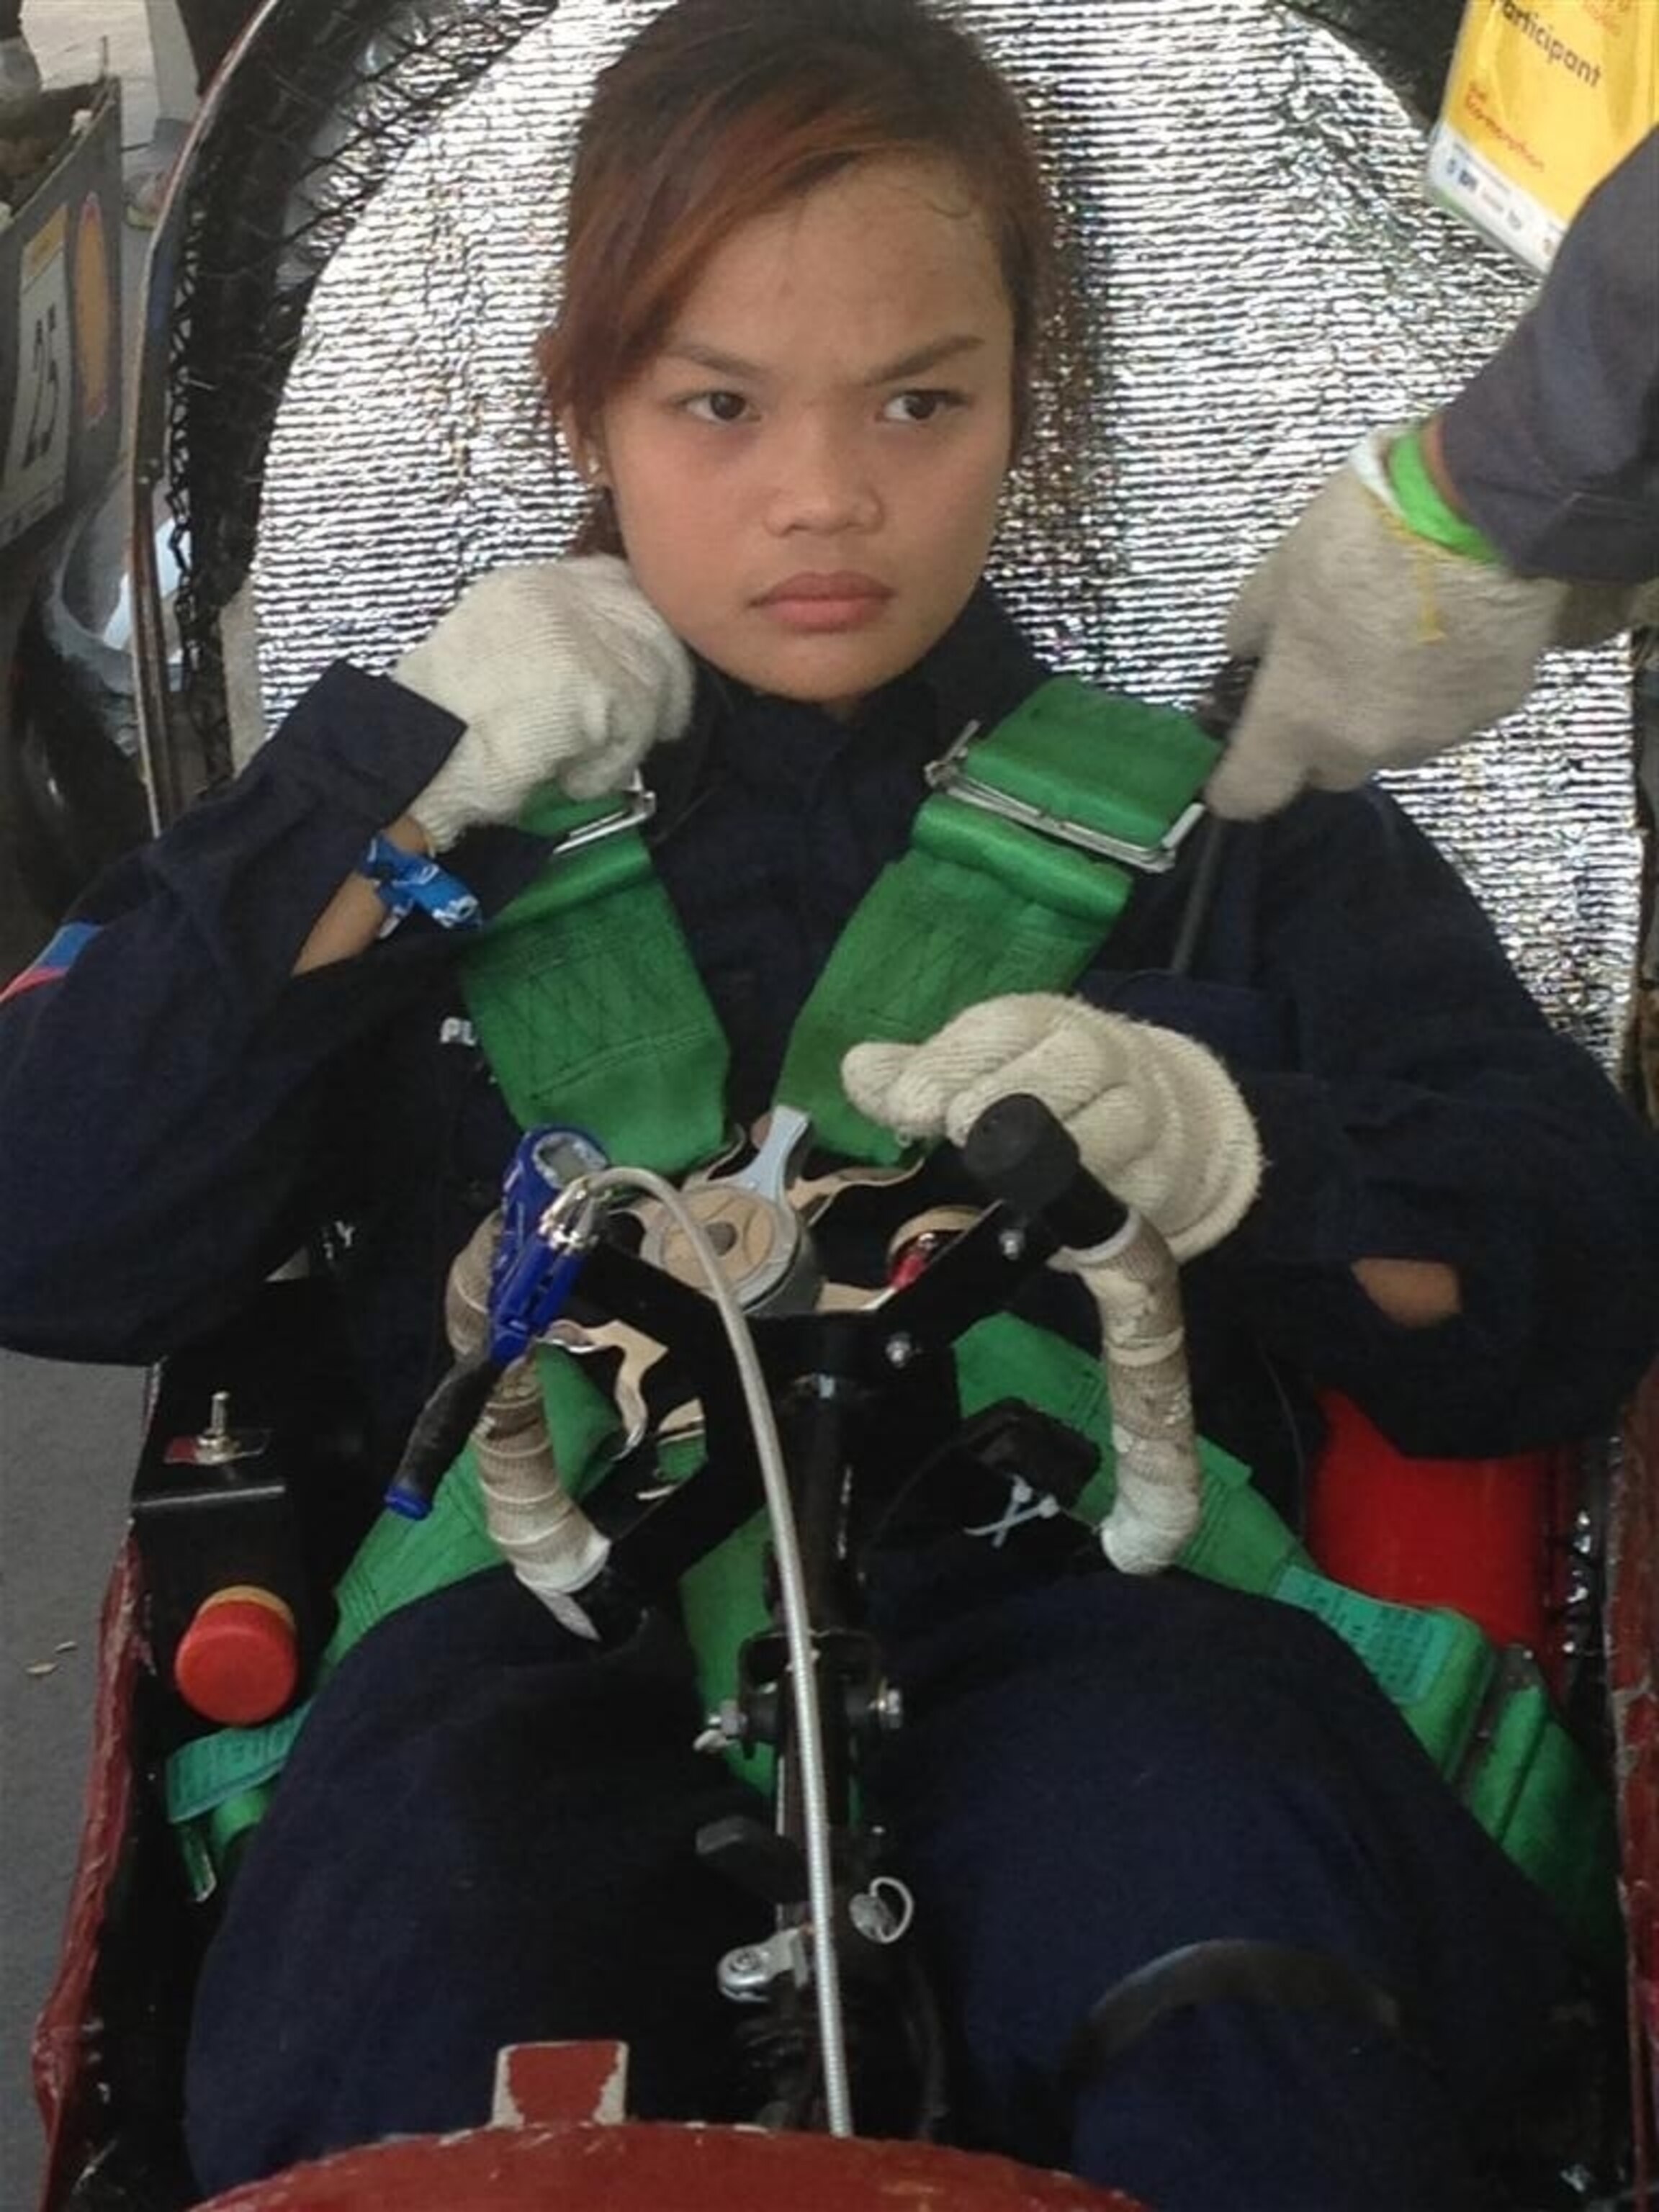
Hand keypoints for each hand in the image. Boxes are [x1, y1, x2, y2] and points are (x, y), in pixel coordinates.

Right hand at [396, 556, 693, 850]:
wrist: (419, 756)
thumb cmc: (437, 726)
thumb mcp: (485, 657)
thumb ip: (540, 650)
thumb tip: (595, 675)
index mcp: (528, 586)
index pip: (611, 583)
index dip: (634, 630)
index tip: (640, 672)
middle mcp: (560, 593)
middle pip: (651, 622)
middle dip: (662, 679)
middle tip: (659, 726)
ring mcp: (584, 633)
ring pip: (652, 680)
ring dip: (630, 734)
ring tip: (589, 764)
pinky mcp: (603, 683)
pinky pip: (636, 732)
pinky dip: (608, 768)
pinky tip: (573, 782)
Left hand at [842, 994, 1260, 1260]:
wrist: (1161, 1120)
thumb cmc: (1047, 1089)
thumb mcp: (981, 1070)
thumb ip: (917, 1073)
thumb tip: (857, 1069)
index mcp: (1043, 1022)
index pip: (1003, 1026)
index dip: (951, 1063)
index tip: (907, 1104)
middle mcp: (1099, 1057)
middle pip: (1066, 1066)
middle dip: (1004, 1100)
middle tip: (959, 1130)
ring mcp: (1139, 1113)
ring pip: (1106, 1127)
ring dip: (1049, 1155)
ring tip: (999, 1171)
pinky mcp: (1158, 1173)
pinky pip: (1127, 1190)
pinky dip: (1086, 1203)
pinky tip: (1045, 1212)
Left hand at [1206, 434, 1571, 819]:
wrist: (1482, 510)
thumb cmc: (1369, 535)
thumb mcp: (1280, 572)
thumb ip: (1252, 628)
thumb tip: (1246, 650)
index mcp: (1300, 715)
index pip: (1250, 792)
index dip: (1234, 786)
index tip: (1231, 773)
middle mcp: (1367, 742)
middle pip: (1330, 769)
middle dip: (1321, 737)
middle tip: (1327, 677)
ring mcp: (1437, 732)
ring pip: (1395, 744)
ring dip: (1386, 713)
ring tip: (1398, 642)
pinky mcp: (1494, 708)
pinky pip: (1454, 714)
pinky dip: (1443, 689)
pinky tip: (1449, 633)